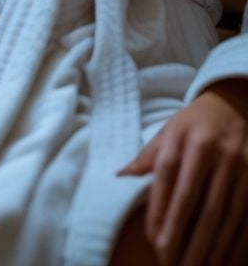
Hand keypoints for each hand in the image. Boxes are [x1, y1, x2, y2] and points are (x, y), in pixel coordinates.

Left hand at [118, 80, 247, 265]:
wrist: (234, 105)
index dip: (159, 209)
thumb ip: (147, 157)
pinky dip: (235, 244)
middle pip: (196, 201)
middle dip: (182, 236)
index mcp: (186, 136)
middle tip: (169, 263)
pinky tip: (224, 262)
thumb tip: (119, 177)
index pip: (168, 176)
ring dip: (208, 247)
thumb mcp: (168, 130)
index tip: (153, 240)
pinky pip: (245, 219)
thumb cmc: (194, 124)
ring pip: (223, 216)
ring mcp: (240, 167)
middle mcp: (214, 151)